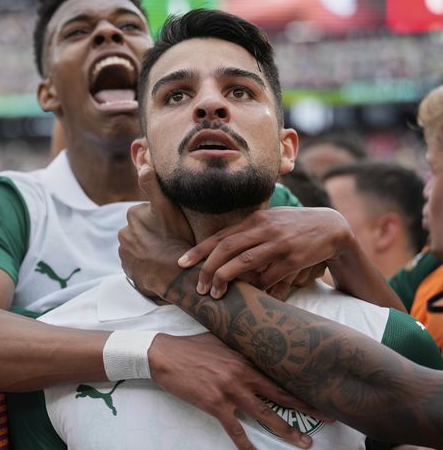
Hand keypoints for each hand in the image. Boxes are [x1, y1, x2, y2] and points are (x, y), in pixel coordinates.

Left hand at [119, 166, 193, 297]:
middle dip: (155, 234)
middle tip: (172, 241)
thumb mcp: (166, 207)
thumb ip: (152, 185)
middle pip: (143, 229)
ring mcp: (124, 253)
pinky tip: (159, 265)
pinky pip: (138, 263)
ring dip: (150, 249)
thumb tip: (142, 165)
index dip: (163, 219)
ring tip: (167, 255)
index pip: (149, 213)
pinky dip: (146, 263)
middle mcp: (123, 233)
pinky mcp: (128, 270)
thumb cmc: (174, 239)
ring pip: (140, 246)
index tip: (173, 227)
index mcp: (132, 215)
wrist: (173, 276)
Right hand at [149, 333, 331, 449]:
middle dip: (306, 408)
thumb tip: (254, 344)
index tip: (320, 391)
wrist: (164, 355)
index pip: (279, 373)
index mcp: (245, 357)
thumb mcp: (219, 338)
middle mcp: (243, 374)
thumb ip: (239, 345)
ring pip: (265, 414)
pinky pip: (236, 430)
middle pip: (280, 394)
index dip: (300, 383)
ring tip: (304, 442)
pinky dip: (246, 445)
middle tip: (328, 419)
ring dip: (287, 430)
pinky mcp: (216, 404)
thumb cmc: (190, 346)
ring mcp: (230, 390)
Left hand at [179, 207, 345, 298]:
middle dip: (208, 269)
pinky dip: (256, 287)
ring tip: (216, 294)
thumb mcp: (269, 220)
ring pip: (243, 262)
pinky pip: (269, 276)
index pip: (220, 236)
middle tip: (199, 287)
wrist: (332, 227)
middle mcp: (264, 229)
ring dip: (225, 279)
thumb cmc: (293, 226)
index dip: (199, 250)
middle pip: (227, 249)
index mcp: (254, 219)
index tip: (182, 263)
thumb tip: (219, 249)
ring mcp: (279, 243)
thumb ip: (247, 231)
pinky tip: (249, 294)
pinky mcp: (293, 258)